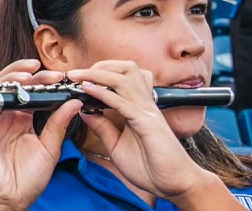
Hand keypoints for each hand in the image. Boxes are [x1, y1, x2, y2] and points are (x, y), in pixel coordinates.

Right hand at [0, 60, 80, 210]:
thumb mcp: (50, 149)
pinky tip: (12, 87)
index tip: (61, 78)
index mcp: (23, 121)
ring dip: (13, 76)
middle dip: (31, 75)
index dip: (43, 82)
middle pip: (15, 84)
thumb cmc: (27, 179)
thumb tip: (74, 102)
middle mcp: (8, 117)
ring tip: (31, 73)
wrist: (9, 200)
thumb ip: (58, 125)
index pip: (31, 93)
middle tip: (51, 73)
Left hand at [69, 61, 213, 200]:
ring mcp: (147, 112)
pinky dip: (103, 93)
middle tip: (76, 74)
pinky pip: (124, 102)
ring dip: (97, 74)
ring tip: (77, 77)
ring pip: (124, 79)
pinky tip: (87, 90)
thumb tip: (84, 111)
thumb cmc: (150, 167)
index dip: (98, 72)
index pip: (121, 77)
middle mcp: (144, 105)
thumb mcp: (117, 145)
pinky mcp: (148, 123)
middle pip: (126, 68)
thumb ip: (102, 127)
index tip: (76, 78)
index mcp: (138, 107)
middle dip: (99, 66)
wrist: (175, 185)